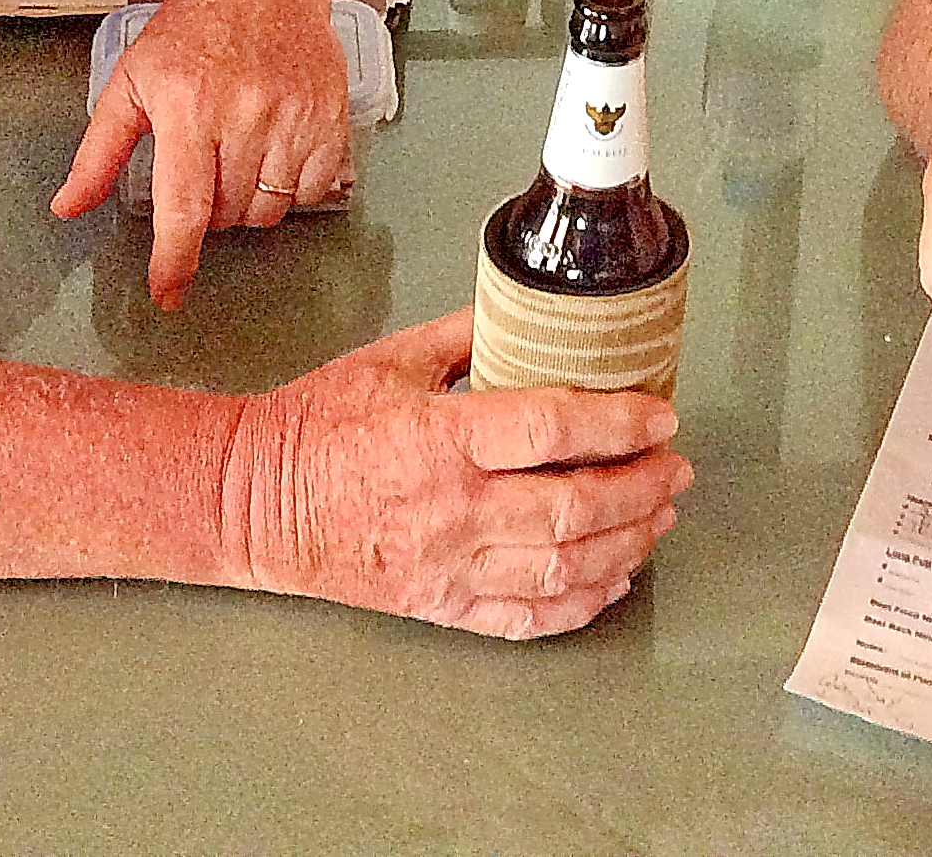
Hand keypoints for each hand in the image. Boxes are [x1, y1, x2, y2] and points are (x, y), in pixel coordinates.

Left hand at [53, 0, 349, 309]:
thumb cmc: (187, 32)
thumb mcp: (130, 83)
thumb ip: (98, 152)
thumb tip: (67, 208)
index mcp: (187, 108)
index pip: (184, 208)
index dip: (174, 262)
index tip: (167, 293)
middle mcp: (244, 113)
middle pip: (228, 215)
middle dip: (209, 216)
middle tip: (202, 175)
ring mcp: (294, 115)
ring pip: (271, 209)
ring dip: (248, 205)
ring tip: (236, 164)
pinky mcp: (331, 115)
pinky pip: (316, 189)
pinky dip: (293, 190)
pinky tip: (275, 157)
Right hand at [224, 311, 691, 637]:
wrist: (256, 502)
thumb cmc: (318, 426)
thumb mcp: (392, 357)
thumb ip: (468, 335)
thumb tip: (533, 313)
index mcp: (439, 439)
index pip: (551, 431)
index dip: (618, 424)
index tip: (659, 415)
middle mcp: (450, 510)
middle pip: (573, 508)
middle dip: (642, 488)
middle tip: (675, 467)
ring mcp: (447, 567)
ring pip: (562, 567)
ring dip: (627, 543)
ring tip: (660, 517)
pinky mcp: (440, 606)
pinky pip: (527, 617)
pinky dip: (582, 602)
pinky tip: (612, 578)